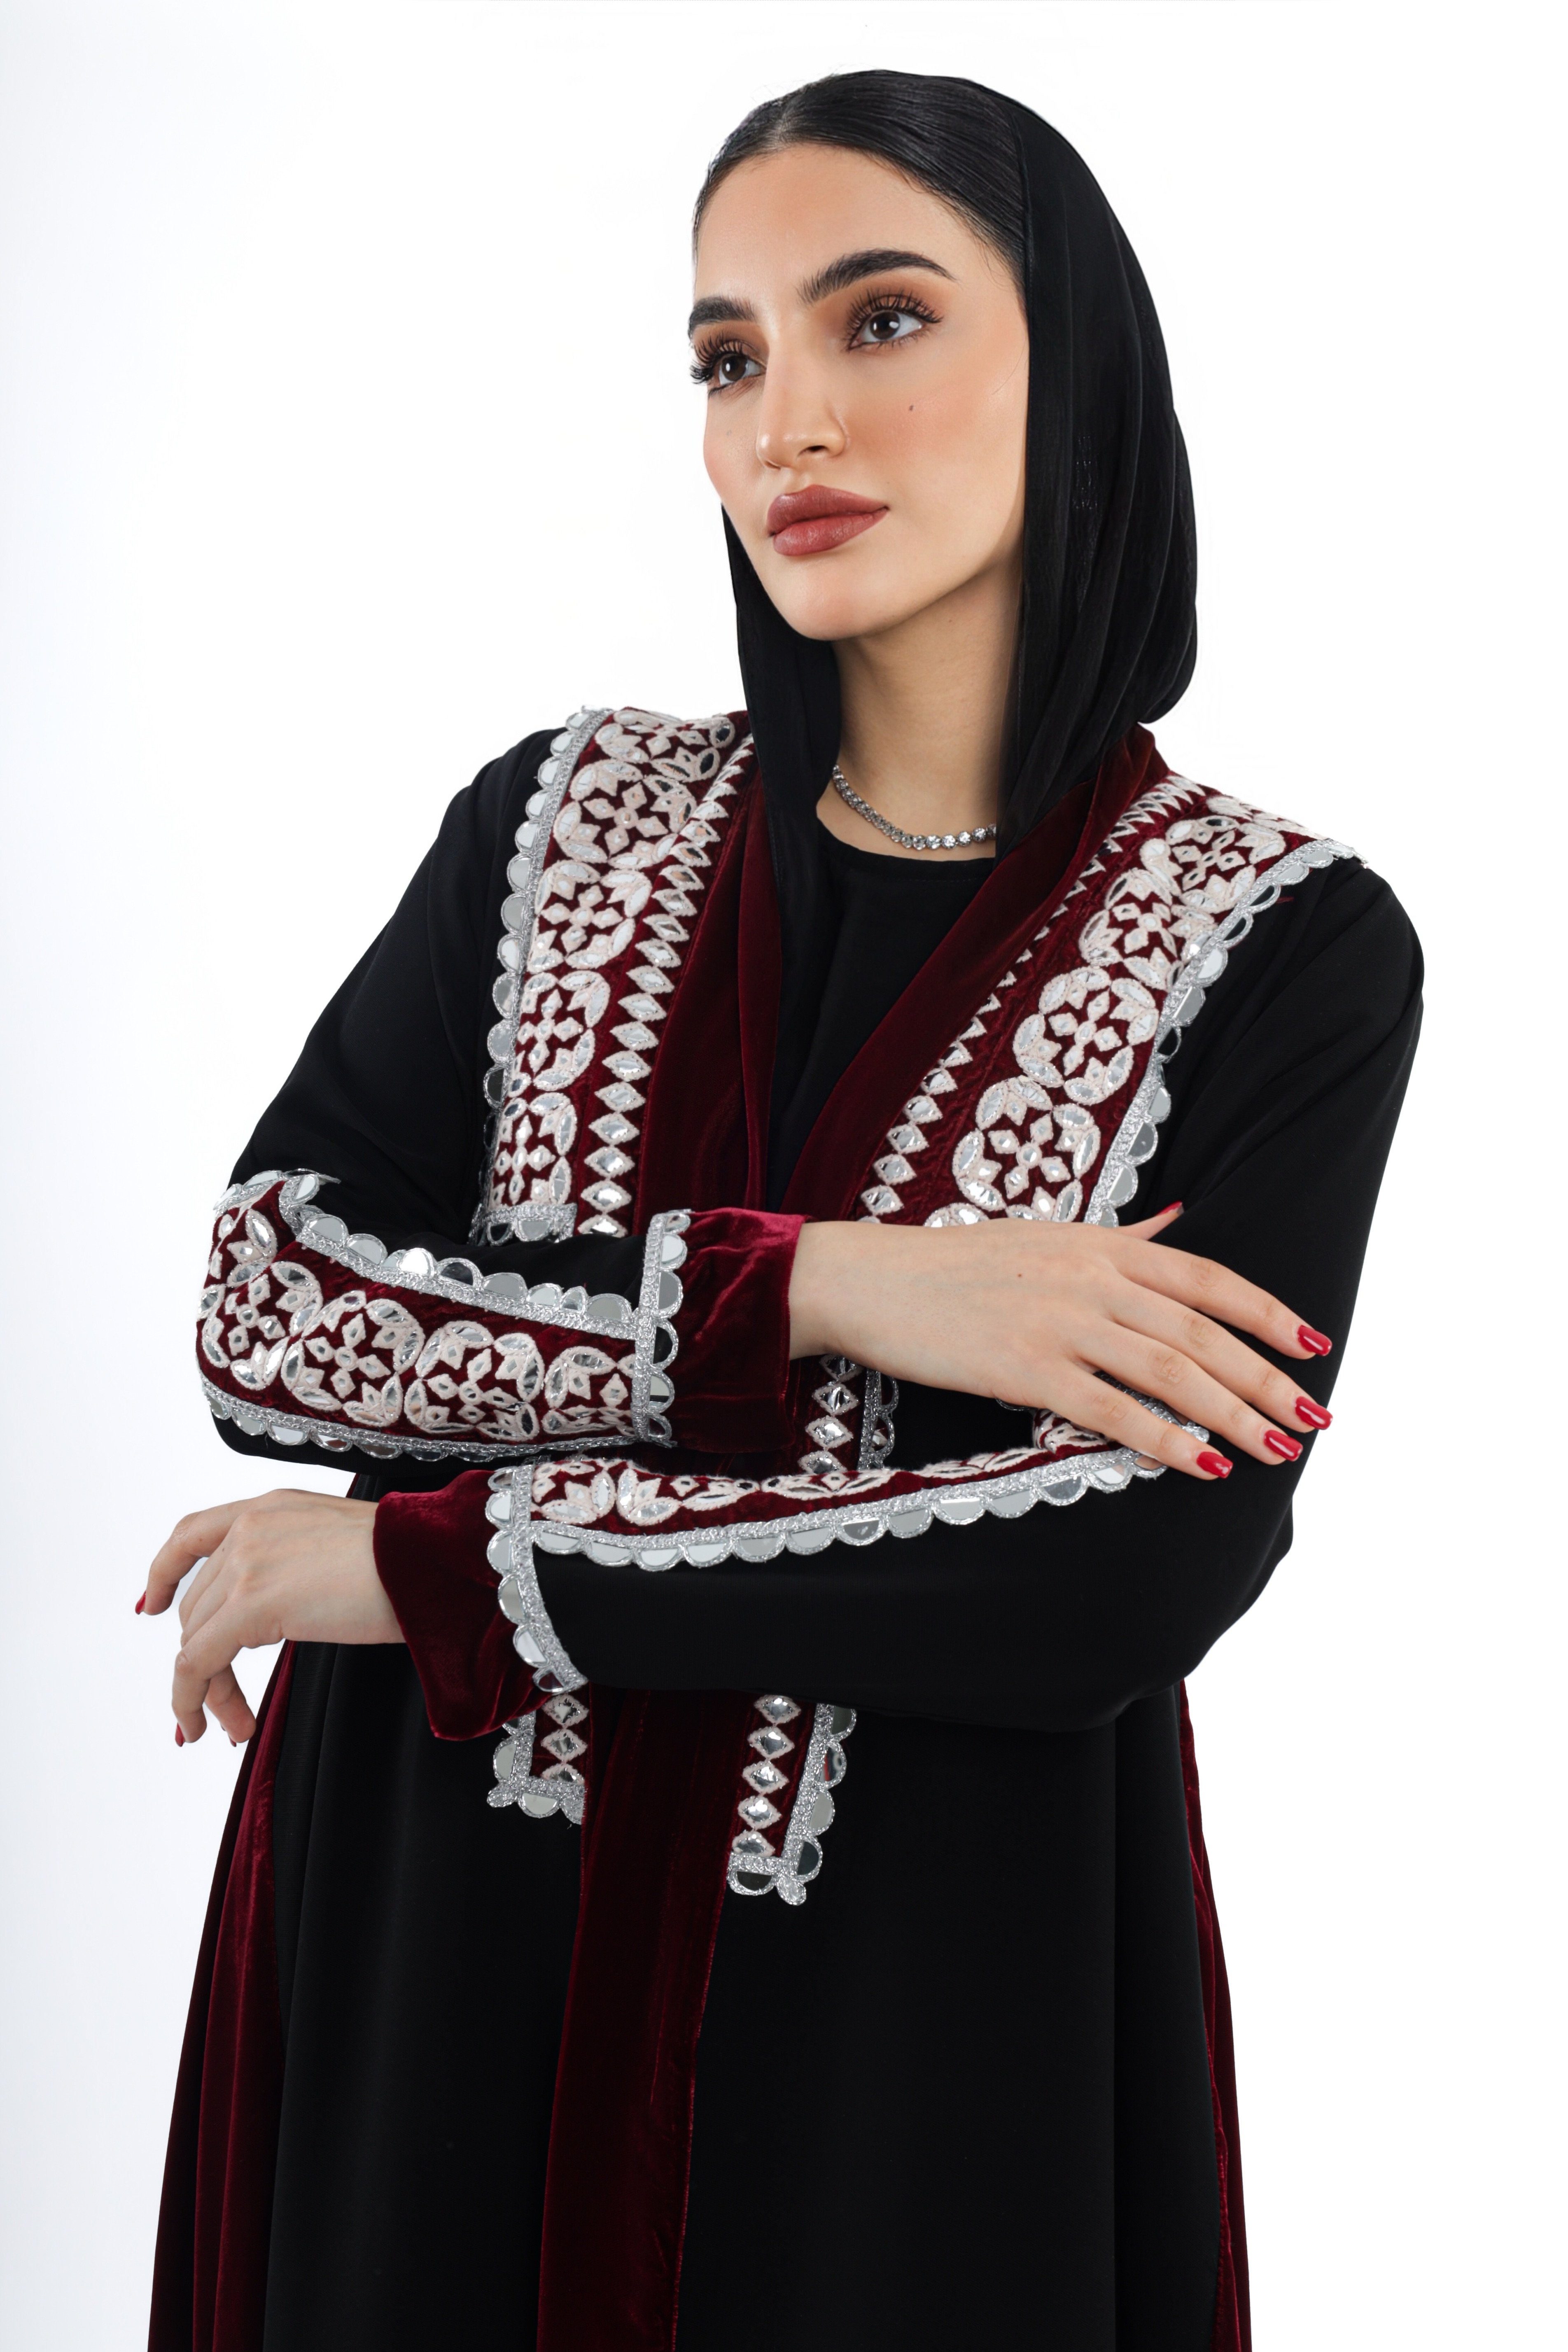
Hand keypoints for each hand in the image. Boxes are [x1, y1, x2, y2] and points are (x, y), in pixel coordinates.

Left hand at [140, 1490, 401, 1744]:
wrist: (430, 1561)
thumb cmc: (410, 1561)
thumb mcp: (339, 1547)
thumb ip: (298, 1565)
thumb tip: (281, 1610)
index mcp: (272, 1508)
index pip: (192, 1533)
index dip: (164, 1572)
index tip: (151, 1605)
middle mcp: (250, 1528)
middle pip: (198, 1604)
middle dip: (205, 1660)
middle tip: (229, 1708)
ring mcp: (247, 1563)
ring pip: (195, 1638)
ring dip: (208, 1690)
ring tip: (236, 1724)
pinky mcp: (249, 1604)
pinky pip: (196, 1662)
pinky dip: (190, 1699)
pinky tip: (205, 1724)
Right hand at [787, 1207, 1332, 1481]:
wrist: (871, 1279)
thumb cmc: (958, 1264)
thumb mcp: (1049, 1235)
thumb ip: (1124, 1236)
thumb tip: (1183, 1218)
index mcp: (1102, 1244)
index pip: (1207, 1277)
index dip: (1267, 1312)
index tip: (1315, 1344)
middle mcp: (1092, 1278)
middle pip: (1202, 1330)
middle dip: (1267, 1377)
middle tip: (1315, 1414)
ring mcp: (1060, 1323)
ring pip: (1170, 1371)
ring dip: (1232, 1414)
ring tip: (1277, 1447)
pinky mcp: (1025, 1368)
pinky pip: (1112, 1410)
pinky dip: (1166, 1440)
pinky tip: (1205, 1466)